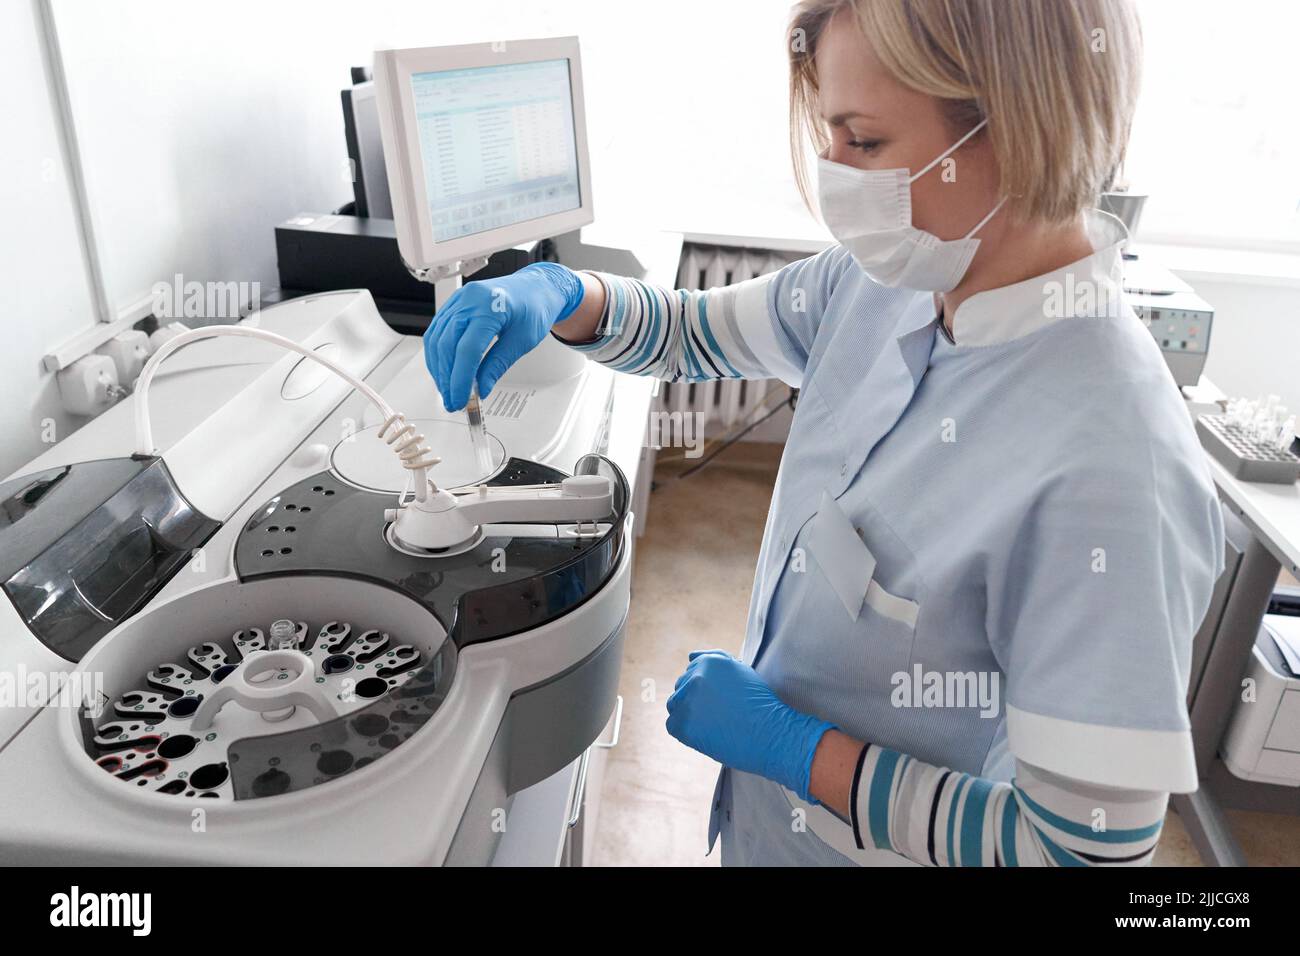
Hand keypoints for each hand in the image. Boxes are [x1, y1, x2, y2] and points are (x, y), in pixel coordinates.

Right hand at [424, 262, 584, 410]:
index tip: (461, 400)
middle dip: (446, 378)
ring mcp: (458, 300)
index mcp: (490, 307)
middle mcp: (469, 300)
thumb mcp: (522, 341)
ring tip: (448, 390)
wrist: (536, 288)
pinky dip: (438, 355)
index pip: (467, 350)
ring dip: (439, 369)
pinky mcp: (454, 305)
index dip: (460, 379)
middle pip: (446, 345)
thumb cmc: (534, 308)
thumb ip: (497, 365)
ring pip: (436, 339)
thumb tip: (480, 389)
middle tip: (453, 401)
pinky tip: (444, 371)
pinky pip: (437, 331)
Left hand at [665, 650, 833, 802]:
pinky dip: (686, 732)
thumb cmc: (759, 704)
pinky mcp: (683, 724)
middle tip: (721, 715)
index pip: (691, 674)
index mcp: (709, 661)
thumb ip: (714, 658)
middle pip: (681, 689)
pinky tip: (707, 733)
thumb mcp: (740, 671)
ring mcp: (688, 700)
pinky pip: (673, 725)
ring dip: (689, 716)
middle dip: (696, 702)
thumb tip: (689, 656)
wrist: (771, 734)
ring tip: (714, 723)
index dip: (706, 692)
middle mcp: (695, 676)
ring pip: (675, 706)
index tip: (722, 702)